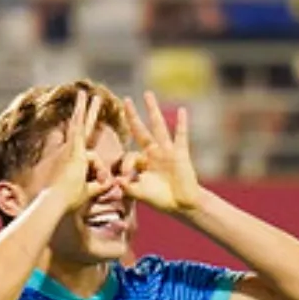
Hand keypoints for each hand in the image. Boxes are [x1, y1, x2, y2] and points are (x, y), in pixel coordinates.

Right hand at [42, 89, 113, 213]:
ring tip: (85, 93)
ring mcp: (71, 149)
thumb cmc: (67, 201)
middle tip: (86, 98)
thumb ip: (99, 185)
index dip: (94, 154)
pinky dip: (80, 113)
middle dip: (84, 114)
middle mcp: (70, 151)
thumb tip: (110, 182)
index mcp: (74, 160)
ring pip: (78, 124)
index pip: (85, 148)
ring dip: (83, 108)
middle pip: (80, 128)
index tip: (96, 156)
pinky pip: (78, 127)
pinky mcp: (73, 149)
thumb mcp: (88, 191)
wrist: (56, 201)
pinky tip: (84, 99)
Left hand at [121, 91, 204, 215]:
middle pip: (141, 130)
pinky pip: (181, 136)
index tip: (124, 179)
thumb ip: (127, 187)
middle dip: (133, 116)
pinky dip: (182, 124)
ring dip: (153, 110)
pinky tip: (182, 110)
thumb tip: (116, 181)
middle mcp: (154, 152)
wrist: (182, 205)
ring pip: (158, 126)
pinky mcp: (180, 153)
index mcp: (143, 162)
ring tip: (147, 94)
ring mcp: (167, 151)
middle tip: (125, 100)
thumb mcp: (140, 193)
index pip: (130, 155)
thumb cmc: (161, 199)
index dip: (125, 165)